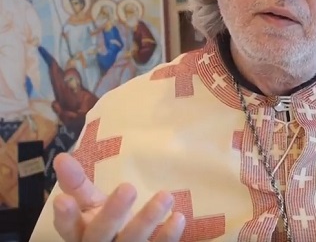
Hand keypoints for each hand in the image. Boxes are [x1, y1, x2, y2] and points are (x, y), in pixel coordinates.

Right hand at [52, 153, 184, 241]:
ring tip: (165, 196)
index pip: (68, 227)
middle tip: (128, 188)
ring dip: (147, 220)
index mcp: (81, 233)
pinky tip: (178, 217)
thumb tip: (61, 156)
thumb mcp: (91, 205)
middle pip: (100, 234)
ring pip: (130, 241)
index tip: (62, 199)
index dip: (66, 216)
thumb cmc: (106, 224)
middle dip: (112, 213)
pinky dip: (168, 235)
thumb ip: (77, 183)